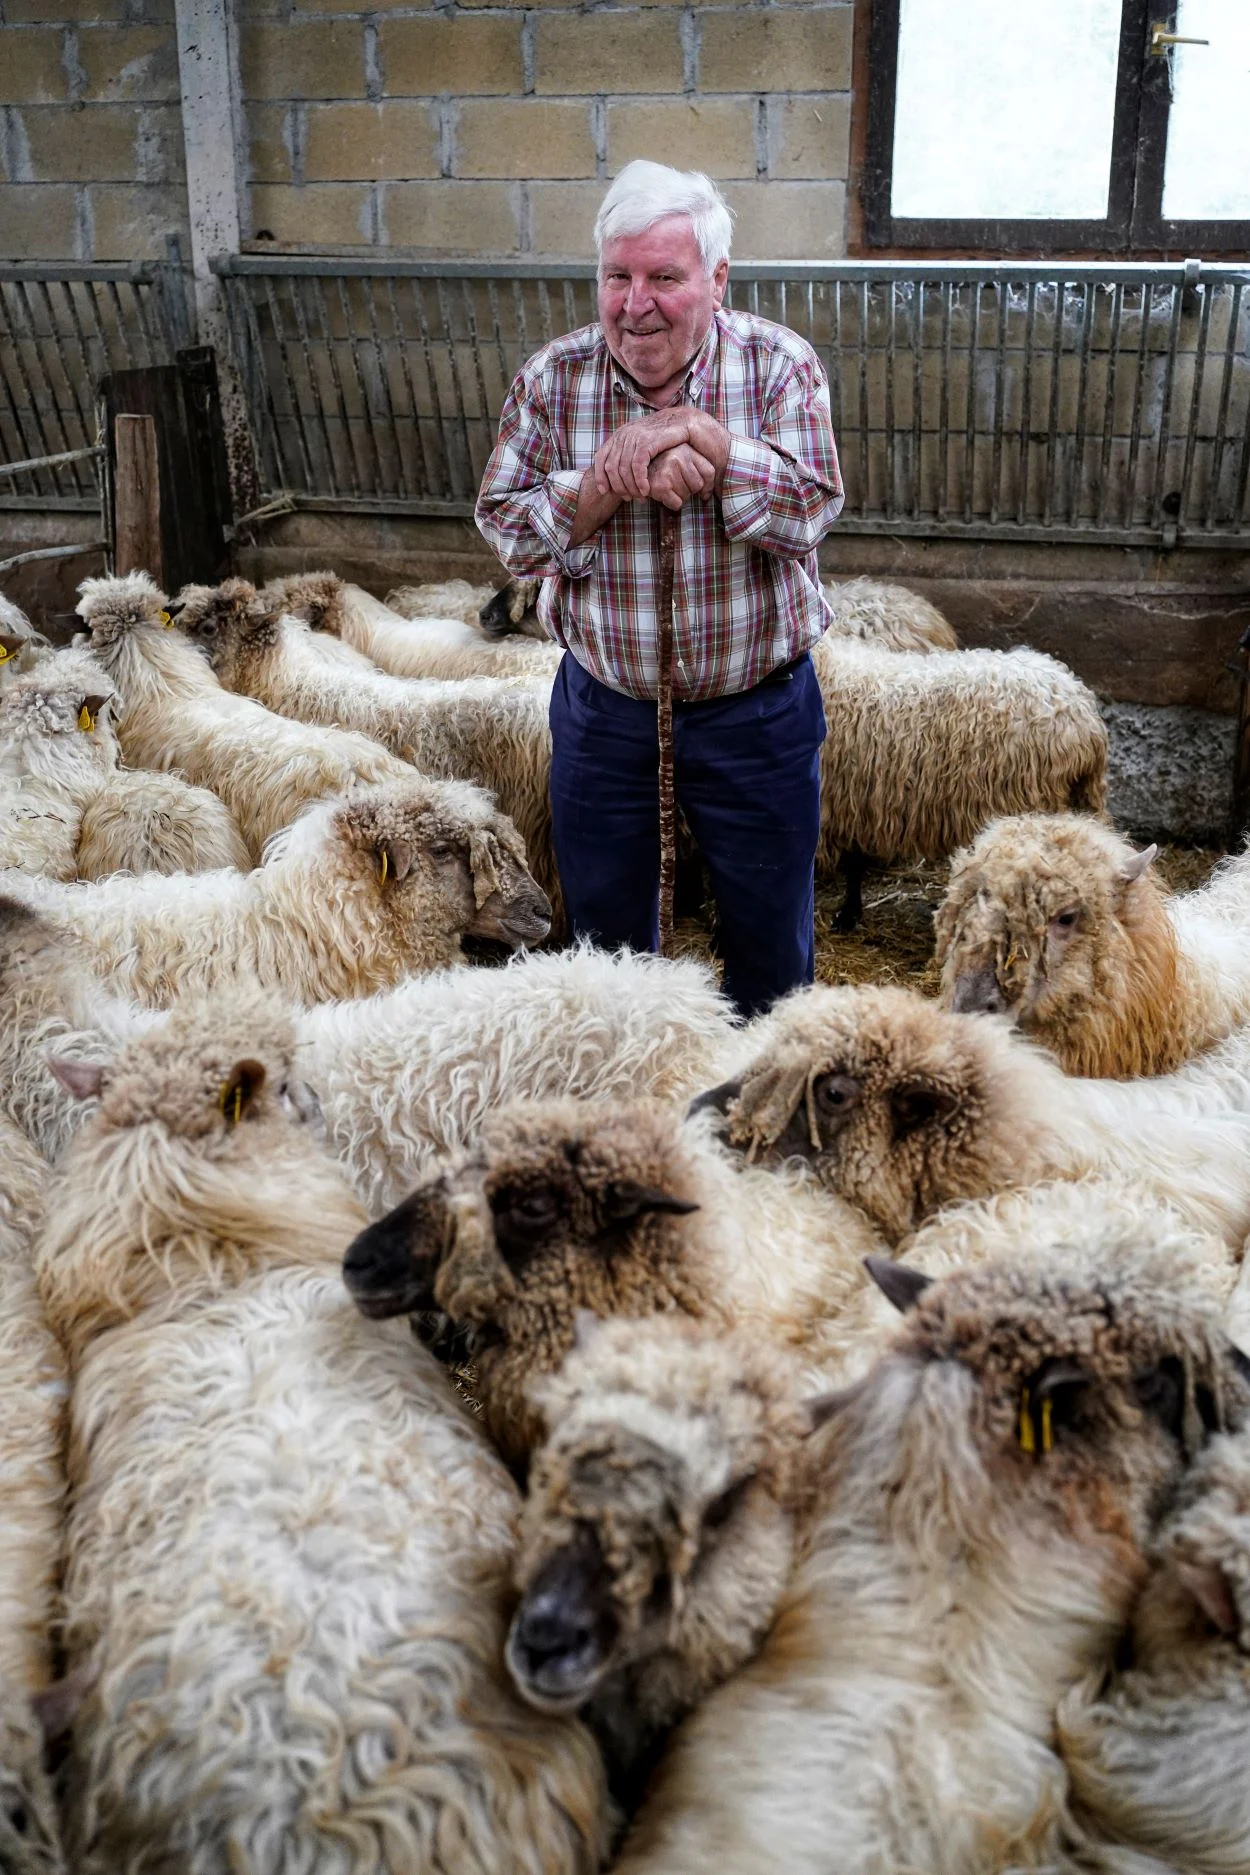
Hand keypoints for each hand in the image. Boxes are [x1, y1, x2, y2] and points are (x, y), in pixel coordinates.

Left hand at [592, 408, 731, 500]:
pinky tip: (646, 490)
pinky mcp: (650, 439)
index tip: (606, 492)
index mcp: (623, 433)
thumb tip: (618, 472)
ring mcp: (637, 434)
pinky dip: (639, 480)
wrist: (694, 426)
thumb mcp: (649, 448)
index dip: (601, 476)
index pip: (602, 456)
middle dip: (617, 486)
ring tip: (639, 496)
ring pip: (622, 467)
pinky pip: (637, 464)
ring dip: (629, 486)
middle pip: (610, 465)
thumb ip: (634, 456)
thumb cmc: (672, 441)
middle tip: (628, 498)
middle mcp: (627, 432)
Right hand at [647, 443, 716, 510]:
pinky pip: (677, 503)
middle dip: (688, 490)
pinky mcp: (661, 484)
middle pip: (699, 485)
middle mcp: (680, 454)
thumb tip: (707, 496)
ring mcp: (669, 468)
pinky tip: (660, 493)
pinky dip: (670, 503)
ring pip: (687, 495)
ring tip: (665, 485)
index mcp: (686, 447)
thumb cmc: (658, 467)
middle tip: (674, 483)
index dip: (707, 485)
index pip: (710, 472)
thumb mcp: (680, 460)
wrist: (630, 468)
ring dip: (678, 496)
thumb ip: (699, 470)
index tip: (701, 489)